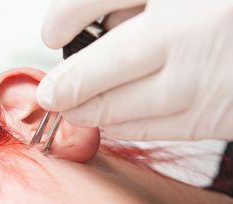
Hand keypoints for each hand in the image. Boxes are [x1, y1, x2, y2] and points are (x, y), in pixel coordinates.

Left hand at [37, 0, 232, 140]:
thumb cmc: (223, 12)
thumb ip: (133, 4)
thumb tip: (86, 29)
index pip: (92, 0)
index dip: (62, 18)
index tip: (53, 32)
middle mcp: (191, 31)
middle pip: (101, 66)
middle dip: (65, 84)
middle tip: (49, 93)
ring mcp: (202, 79)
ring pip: (120, 107)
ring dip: (86, 110)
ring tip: (70, 108)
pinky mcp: (213, 117)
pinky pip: (149, 129)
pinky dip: (121, 125)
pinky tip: (109, 118)